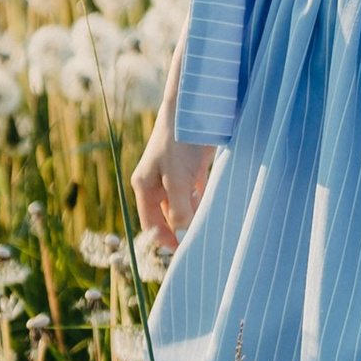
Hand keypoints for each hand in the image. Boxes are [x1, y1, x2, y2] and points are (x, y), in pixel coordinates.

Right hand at [131, 93, 218, 254]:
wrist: (196, 106)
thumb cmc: (180, 141)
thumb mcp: (178, 179)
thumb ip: (179, 208)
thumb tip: (183, 235)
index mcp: (145, 186)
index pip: (151, 225)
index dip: (166, 241)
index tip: (186, 254)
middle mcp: (157, 183)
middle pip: (168, 217)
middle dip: (183, 229)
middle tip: (203, 242)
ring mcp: (175, 175)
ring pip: (184, 206)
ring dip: (196, 215)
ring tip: (211, 223)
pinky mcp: (192, 168)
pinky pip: (197, 193)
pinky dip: (204, 201)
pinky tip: (214, 206)